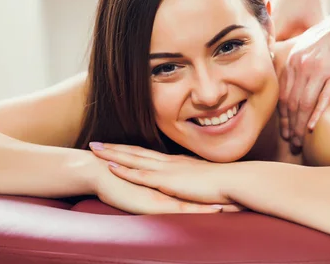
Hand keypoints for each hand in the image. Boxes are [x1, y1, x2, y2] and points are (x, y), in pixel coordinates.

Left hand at [89, 142, 242, 207]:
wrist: (235, 181)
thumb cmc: (226, 184)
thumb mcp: (208, 181)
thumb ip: (197, 182)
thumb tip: (195, 186)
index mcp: (179, 163)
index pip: (150, 155)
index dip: (132, 151)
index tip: (117, 147)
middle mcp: (170, 162)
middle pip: (136, 153)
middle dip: (115, 148)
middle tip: (95, 143)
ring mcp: (168, 170)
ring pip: (134, 159)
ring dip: (113, 154)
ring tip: (94, 149)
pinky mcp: (168, 181)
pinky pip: (141, 175)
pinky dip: (124, 170)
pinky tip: (109, 168)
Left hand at [278, 9, 329, 146]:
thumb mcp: (310, 40)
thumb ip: (300, 59)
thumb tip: (295, 75)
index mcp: (294, 57)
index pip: (282, 92)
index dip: (282, 114)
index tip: (283, 128)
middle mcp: (303, 64)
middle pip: (290, 102)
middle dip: (289, 125)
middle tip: (290, 142)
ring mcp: (320, 70)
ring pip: (304, 104)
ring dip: (300, 126)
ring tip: (300, 141)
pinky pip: (323, 100)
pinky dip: (316, 116)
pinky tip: (313, 129)